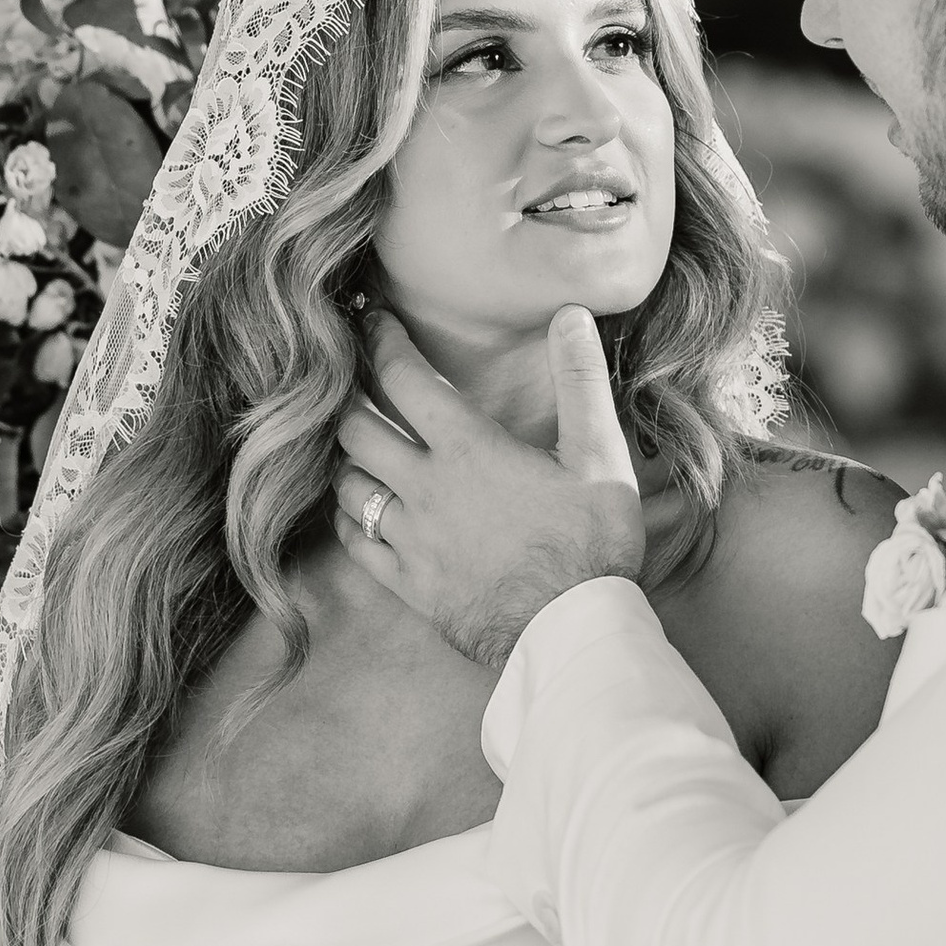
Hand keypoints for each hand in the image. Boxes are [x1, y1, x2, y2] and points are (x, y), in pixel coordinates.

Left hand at [333, 305, 643, 671]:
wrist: (573, 631)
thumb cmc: (592, 542)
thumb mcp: (600, 454)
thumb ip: (580, 380)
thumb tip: (569, 314)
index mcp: (468, 448)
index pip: (403, 377)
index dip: (381, 340)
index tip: (374, 320)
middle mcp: (426, 487)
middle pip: (356, 427)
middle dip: (349, 395)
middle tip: (354, 379)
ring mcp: (411, 539)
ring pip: (347, 484)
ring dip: (345, 457)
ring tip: (356, 443)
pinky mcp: (408, 584)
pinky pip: (353, 542)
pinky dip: (347, 516)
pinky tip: (357, 508)